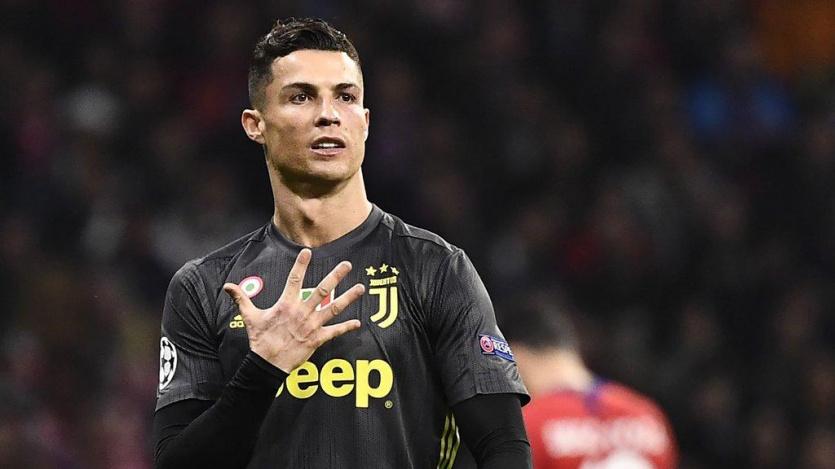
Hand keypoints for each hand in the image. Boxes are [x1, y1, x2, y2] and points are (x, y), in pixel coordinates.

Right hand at [223, 248, 363, 372]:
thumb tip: (227, 286)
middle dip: (336, 276)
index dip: (301, 265)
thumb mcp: (250, 317)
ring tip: (361, 288)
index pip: (294, 280)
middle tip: (347, 264)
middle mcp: (302, 312)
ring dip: (348, 298)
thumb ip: (241, 299)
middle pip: (322, 290)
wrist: (267, 364)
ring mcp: (311, 325)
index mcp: (286, 304)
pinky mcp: (317, 339)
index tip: (308, 252)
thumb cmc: (260, 339)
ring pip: (334, 308)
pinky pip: (334, 332)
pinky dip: (346, 327)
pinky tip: (357, 322)